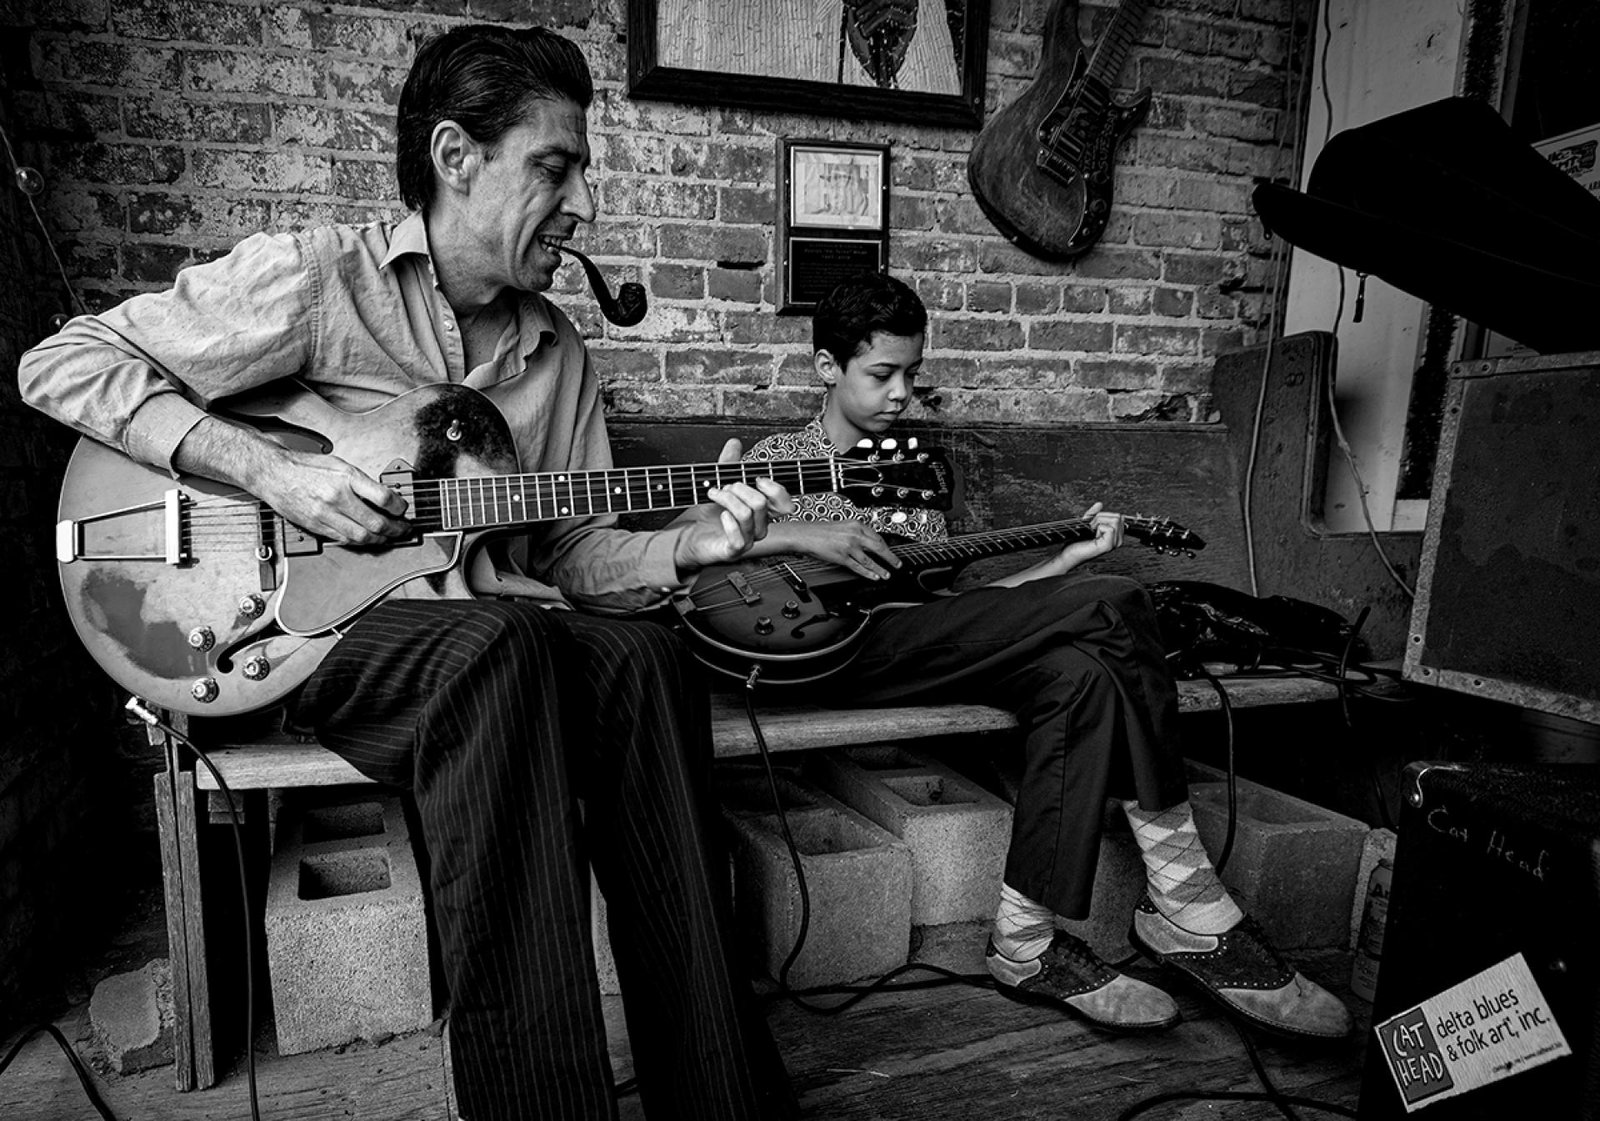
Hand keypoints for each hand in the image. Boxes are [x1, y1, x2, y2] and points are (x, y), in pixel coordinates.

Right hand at [256, 447, 411, 545]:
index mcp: (346, 478)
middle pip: (375, 522)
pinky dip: (359, 541)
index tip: (404, 509)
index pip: (383, 498)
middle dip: (395, 529)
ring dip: (379, 539)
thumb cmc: (305, 467)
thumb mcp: (339, 465)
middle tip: (404, 529)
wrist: (274, 474)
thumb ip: (362, 481)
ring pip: (361, 536)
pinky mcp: (316, 526)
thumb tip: (385, 496)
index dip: (399, 507)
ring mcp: (325, 514)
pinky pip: (344, 539)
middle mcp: (337, 497)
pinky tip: (367, 537)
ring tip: (388, 536)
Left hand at [672, 438, 793, 571]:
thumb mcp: (719, 484)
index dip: (775, 490)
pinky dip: (729, 523)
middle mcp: (758, 527)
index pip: (785, 504)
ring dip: (727, 499)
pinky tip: (721, 515)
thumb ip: (728, 464)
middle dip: (740, 488)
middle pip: (761, 504)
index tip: (756, 479)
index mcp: (762, 512)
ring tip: (714, 494)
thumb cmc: (708, 514)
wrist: (689, 536)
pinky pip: (739, 539)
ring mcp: (747, 540)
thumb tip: (734, 443)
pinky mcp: (733, 551)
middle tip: (725, 486)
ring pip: (747, 515)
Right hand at [768, 519, 901, 580]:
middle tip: (898, 564)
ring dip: (881, 569)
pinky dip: (868, 573)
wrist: (806, 534)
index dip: (886, 546)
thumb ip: (856, 532)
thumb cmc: (821, 531)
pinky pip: (858, 567)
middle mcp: (855, 535)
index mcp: (856, 525)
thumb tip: (869, 541)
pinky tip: (874, 576)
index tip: (891, 551)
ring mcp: (849, 547)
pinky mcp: (842, 557)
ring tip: (887, 574)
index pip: (877, 537)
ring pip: (870, 560)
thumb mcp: (843, 526)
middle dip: (890, 558)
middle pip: (879, 547)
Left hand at [1055, 502, 1123, 567]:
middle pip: (1118, 516)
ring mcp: (1115, 544)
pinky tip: (1093, 536)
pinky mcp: (1109, 546)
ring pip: (1115, 520)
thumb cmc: (1077, 540)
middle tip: (1091, 528)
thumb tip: (1099, 504)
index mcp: (1116, 535)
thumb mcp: (1087, 522)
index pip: (1118, 516)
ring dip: (1099, 522)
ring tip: (1092, 531)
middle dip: (1101, 518)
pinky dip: (1098, 528)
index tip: (1093, 525)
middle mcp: (1118, 540)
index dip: (1103, 516)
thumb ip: (1094, 513)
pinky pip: (1110, 528)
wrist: (1069, 552)